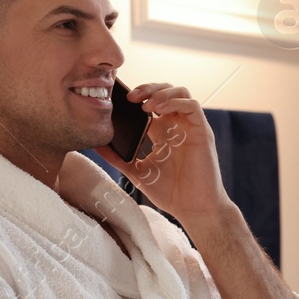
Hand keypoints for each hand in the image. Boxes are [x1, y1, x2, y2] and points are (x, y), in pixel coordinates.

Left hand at [94, 82, 228, 222]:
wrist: (193, 209)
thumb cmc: (171, 193)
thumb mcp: (137, 172)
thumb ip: (118, 157)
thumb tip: (96, 145)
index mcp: (163, 132)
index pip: (151, 103)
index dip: (138, 96)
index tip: (118, 100)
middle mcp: (177, 126)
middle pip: (165, 91)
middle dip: (147, 89)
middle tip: (130, 97)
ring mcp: (190, 127)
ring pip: (180, 92)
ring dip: (161, 92)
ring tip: (145, 104)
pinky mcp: (201, 131)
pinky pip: (192, 105)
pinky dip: (174, 101)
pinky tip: (158, 109)